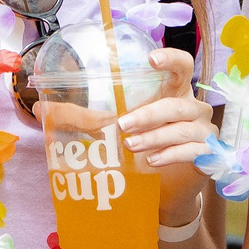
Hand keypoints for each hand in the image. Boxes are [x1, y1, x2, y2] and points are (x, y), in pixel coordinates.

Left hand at [45, 46, 217, 213]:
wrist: (166, 190)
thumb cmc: (143, 149)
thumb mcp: (111, 130)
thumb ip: (81, 118)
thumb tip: (41, 109)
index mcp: (173, 92)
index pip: (183, 66)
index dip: (171, 58)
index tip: (151, 59)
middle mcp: (193, 108)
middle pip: (178, 104)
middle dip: (149, 114)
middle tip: (121, 125)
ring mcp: (203, 132)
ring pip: (184, 129)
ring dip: (155, 137)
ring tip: (130, 147)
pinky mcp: (206, 155)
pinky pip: (192, 151)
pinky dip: (171, 155)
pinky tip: (152, 161)